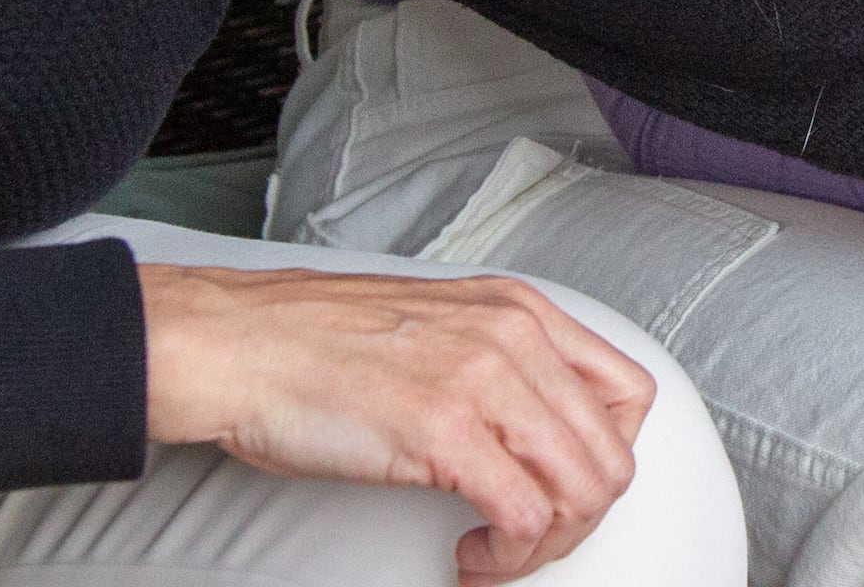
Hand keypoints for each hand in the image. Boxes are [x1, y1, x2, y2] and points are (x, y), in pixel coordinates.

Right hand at [142, 263, 658, 583]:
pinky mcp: (445, 430)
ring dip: (547, 544)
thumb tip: (535, 430)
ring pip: (583, 489)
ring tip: (498, 552)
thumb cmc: (310, 344)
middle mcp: (513, 335)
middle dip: (580, 517)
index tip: (566, 489)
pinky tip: (473, 554)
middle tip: (531, 541)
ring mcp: (482, 379)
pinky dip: (509, 556)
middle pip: (611, 453)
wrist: (235, 345)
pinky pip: (526, 515)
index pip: (628, 391)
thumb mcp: (434, 327)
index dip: (608, 457)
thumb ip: (494, 361)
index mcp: (517, 308)